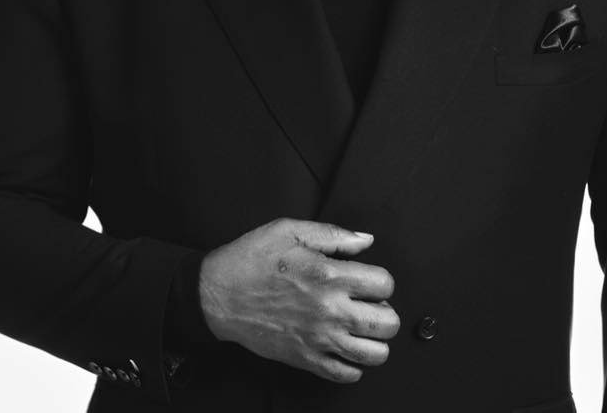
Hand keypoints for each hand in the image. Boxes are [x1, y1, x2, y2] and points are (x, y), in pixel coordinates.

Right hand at [198, 217, 399, 382]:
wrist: (218, 294)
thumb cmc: (252, 259)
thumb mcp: (290, 231)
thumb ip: (333, 235)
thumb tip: (365, 240)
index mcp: (328, 274)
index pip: (384, 284)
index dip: (381, 279)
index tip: (370, 279)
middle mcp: (329, 310)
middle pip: (387, 323)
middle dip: (387, 312)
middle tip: (372, 305)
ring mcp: (319, 338)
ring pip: (373, 354)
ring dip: (376, 341)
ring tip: (363, 328)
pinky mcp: (306, 359)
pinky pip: (345, 374)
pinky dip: (353, 365)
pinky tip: (343, 347)